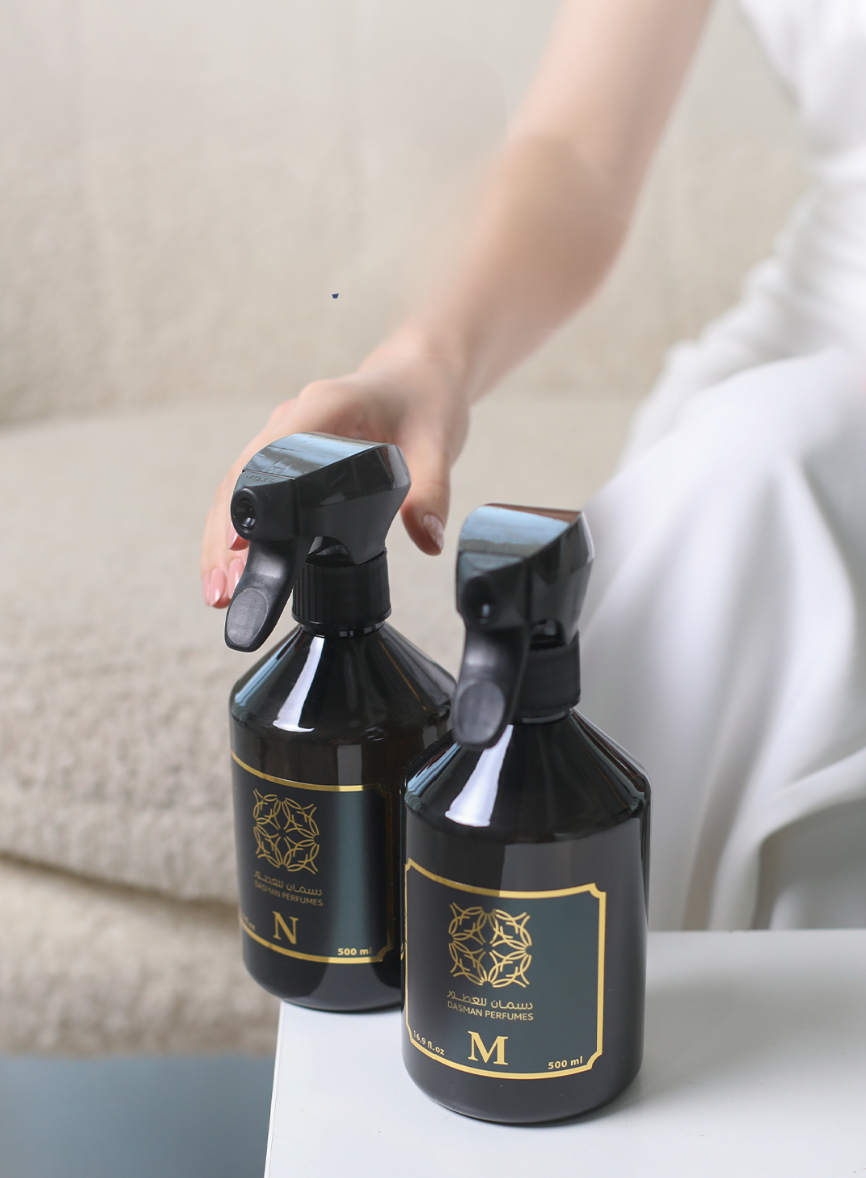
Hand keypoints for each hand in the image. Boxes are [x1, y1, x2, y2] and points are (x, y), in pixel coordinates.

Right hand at [201, 340, 469, 607]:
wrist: (417, 380)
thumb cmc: (423, 401)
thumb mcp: (437, 444)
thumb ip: (431, 492)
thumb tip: (427, 539)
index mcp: (325, 406)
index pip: (271, 454)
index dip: (249, 498)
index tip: (238, 543)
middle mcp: (294, 419)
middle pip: (241, 478)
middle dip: (226, 535)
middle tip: (224, 590)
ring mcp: (283, 437)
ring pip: (237, 489)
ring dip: (223, 540)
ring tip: (219, 593)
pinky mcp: (286, 458)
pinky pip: (252, 493)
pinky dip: (239, 531)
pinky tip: (234, 571)